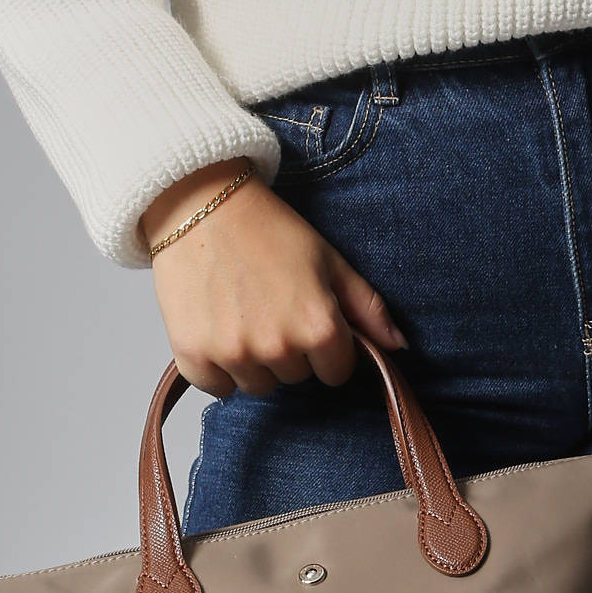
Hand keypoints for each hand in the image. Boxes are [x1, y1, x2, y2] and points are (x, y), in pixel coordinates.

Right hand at [141, 160, 407, 396]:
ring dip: (254, 361)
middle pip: (296, 378)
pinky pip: (218, 387)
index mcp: (318, 326)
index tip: (307, 319)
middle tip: (270, 306)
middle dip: (290, 350)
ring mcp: (233, 354)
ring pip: (258, 385)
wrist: (199, 205)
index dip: (327, 346)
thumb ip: (368, 308)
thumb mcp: (329, 260)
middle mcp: (278, 346)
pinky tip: (217, 328)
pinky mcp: (193, 355)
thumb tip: (398, 346)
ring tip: (243, 314)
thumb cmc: (267, 228)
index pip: (337, 372)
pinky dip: (217, 367)